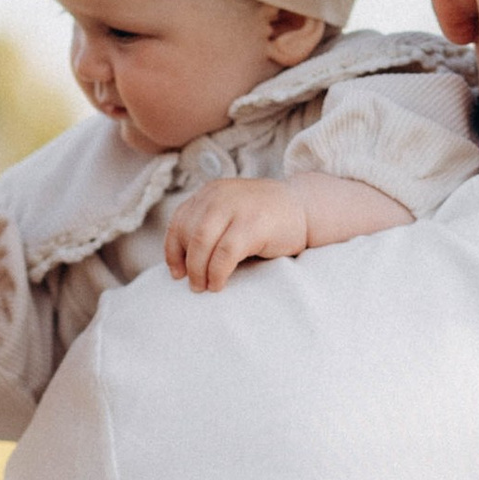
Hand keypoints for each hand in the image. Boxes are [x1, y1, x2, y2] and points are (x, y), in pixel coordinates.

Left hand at [164, 177, 309, 291]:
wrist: (306, 209)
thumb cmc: (267, 220)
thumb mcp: (232, 214)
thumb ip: (210, 227)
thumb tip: (183, 264)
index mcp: (211, 193)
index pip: (180, 220)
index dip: (172, 250)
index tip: (177, 273)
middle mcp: (219, 195)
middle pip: (188, 233)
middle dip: (187, 263)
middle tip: (194, 285)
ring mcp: (236, 207)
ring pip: (202, 242)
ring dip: (199, 270)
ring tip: (205, 286)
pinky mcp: (253, 224)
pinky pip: (224, 253)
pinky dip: (217, 273)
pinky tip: (219, 284)